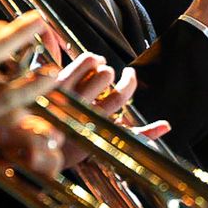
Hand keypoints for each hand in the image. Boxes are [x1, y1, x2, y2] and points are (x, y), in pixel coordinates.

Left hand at [52, 55, 168, 168]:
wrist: (40, 147)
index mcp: (97, 121)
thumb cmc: (78, 144)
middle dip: (111, 74)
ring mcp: (65, 92)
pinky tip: (85, 65)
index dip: (129, 81)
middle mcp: (81, 106)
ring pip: (91, 64)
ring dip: (99, 63)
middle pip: (106, 76)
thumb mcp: (110, 142)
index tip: (129, 74)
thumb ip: (139, 134)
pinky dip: (85, 60)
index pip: (120, 95)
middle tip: (107, 75)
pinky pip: (74, 62)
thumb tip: (167, 126)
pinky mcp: (53, 84)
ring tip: (97, 66)